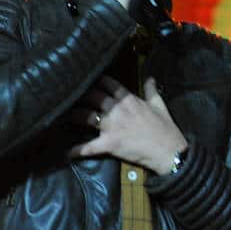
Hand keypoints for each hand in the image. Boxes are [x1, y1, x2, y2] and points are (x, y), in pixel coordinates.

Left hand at [70, 76, 187, 173]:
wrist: (168, 151)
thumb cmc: (166, 129)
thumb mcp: (160, 106)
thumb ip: (151, 90)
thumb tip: (149, 78)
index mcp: (130, 100)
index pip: (109, 84)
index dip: (97, 80)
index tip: (87, 77)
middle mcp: (118, 110)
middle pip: (93, 97)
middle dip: (81, 94)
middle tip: (70, 94)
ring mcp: (112, 127)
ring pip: (86, 116)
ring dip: (74, 115)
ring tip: (63, 114)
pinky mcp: (109, 144)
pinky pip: (89, 146)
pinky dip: (77, 150)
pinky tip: (66, 152)